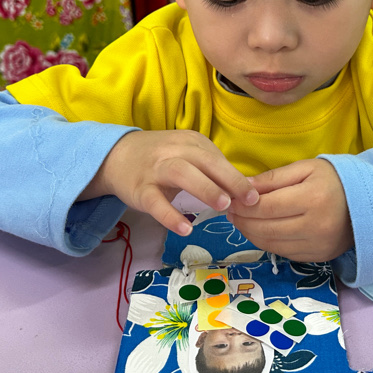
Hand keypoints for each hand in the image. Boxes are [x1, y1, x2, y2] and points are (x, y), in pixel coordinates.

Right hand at [81, 130, 258, 235]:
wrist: (116, 156)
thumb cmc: (162, 160)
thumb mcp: (188, 157)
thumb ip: (214, 172)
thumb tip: (246, 192)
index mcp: (192, 143)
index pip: (218, 159)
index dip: (238, 178)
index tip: (256, 197)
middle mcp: (174, 151)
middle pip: (204, 161)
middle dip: (228, 180)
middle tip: (248, 201)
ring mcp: (155, 169)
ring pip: (181, 173)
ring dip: (204, 188)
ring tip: (223, 207)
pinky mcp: (140, 189)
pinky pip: (155, 201)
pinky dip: (170, 216)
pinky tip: (186, 229)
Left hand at [227, 159, 353, 262]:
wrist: (368, 203)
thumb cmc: (335, 180)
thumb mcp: (306, 168)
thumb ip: (273, 178)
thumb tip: (243, 187)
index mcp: (312, 199)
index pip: (267, 207)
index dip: (243, 206)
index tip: (230, 200)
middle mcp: (315, 226)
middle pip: (266, 229)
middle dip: (242, 221)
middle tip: (230, 212)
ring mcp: (317, 245)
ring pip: (271, 245)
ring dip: (250, 234)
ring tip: (241, 221)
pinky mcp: (318, 257)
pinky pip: (284, 253)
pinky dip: (267, 243)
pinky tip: (260, 231)